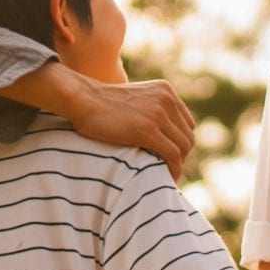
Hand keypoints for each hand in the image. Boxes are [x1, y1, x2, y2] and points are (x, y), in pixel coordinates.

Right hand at [70, 79, 195, 178]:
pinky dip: (173, 170)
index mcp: (165, 90)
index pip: (187, 123)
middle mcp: (166, 99)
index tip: (171, 157)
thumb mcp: (133, 99)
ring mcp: (157, 113)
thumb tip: (156, 133)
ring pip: (183, 147)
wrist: (81, 99)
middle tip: (169, 171)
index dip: (181, 142)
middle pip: (187, 136)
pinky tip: (167, 179)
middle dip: (182, 156)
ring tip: (168, 177)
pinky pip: (172, 155)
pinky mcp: (147, 129)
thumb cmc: (99, 104)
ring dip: (179, 165)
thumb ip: (148, 109)